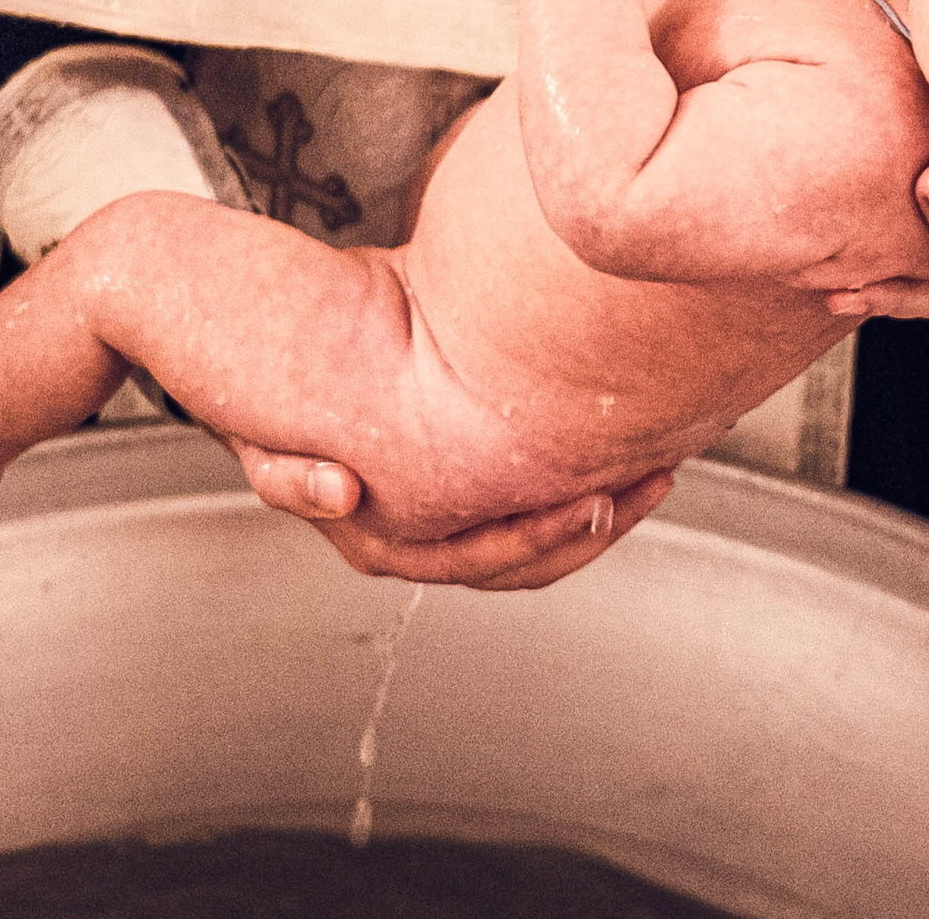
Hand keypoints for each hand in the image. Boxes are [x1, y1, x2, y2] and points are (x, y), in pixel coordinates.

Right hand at [230, 436, 677, 589]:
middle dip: (598, 526)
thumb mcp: (270, 448)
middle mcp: (430, 542)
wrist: (279, 369)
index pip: (485, 560)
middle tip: (652, 483)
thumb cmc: (276, 414)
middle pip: (532, 559)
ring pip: (546, 534)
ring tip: (658, 468)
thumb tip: (338, 492)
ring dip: (605, 506)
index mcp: (389, 546)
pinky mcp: (474, 478)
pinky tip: (624, 446)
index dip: (546, 538)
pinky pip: (538, 493)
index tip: (596, 504)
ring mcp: (456, 515)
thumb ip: (294, 476)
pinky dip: (581, 475)